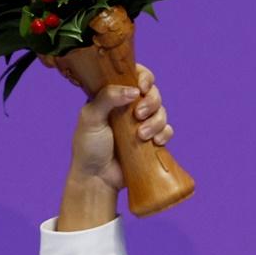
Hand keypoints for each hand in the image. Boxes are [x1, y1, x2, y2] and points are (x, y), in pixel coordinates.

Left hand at [58, 63, 174, 191]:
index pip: (134, 76)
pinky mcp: (150, 140)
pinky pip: (167, 130)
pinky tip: (155, 142)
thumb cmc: (88, 147)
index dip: (144, 77)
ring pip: (161, 111)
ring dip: (156, 120)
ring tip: (142, 135)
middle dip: (151, 102)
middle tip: (138, 115)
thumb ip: (107, 98)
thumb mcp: (90, 118)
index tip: (142, 87)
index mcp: (113, 96)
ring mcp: (140, 124)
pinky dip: (165, 133)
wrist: (96, 178)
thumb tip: (133, 90)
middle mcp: (128, 107)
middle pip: (152, 93)